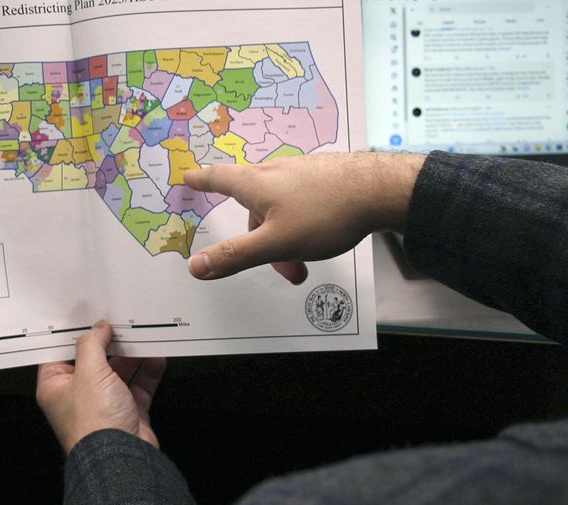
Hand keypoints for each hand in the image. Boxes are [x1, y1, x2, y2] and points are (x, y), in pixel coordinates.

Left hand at [36, 321, 165, 454]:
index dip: (72, 334)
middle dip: (108, 342)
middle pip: (93, 360)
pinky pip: (139, 386)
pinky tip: (156, 357)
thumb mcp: (88, 372)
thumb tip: (98, 328)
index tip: (86, 315)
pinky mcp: (128, 411)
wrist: (121, 457)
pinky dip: (148, 371)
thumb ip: (92, 345)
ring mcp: (105, 403)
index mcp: (56, 386)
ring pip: (119, 371)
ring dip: (132, 355)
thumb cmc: (94, 422)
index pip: (60, 353)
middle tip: (120, 321)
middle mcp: (79, 394)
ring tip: (142, 335)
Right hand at [183, 152, 424, 282]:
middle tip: (283, 268)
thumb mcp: (274, 243)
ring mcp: (301, 173)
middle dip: (259, 240)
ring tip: (306, 261)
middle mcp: (275, 173)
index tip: (188, 177)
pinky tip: (321, 237)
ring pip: (280, 211)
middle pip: (253, 208)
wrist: (379, 190)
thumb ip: (234, 256)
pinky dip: (302, 226)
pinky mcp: (323, 177)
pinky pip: (302, 204)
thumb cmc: (324, 214)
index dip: (201, 180)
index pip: (218, 178)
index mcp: (256, 184)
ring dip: (285, 239)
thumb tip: (195, 266)